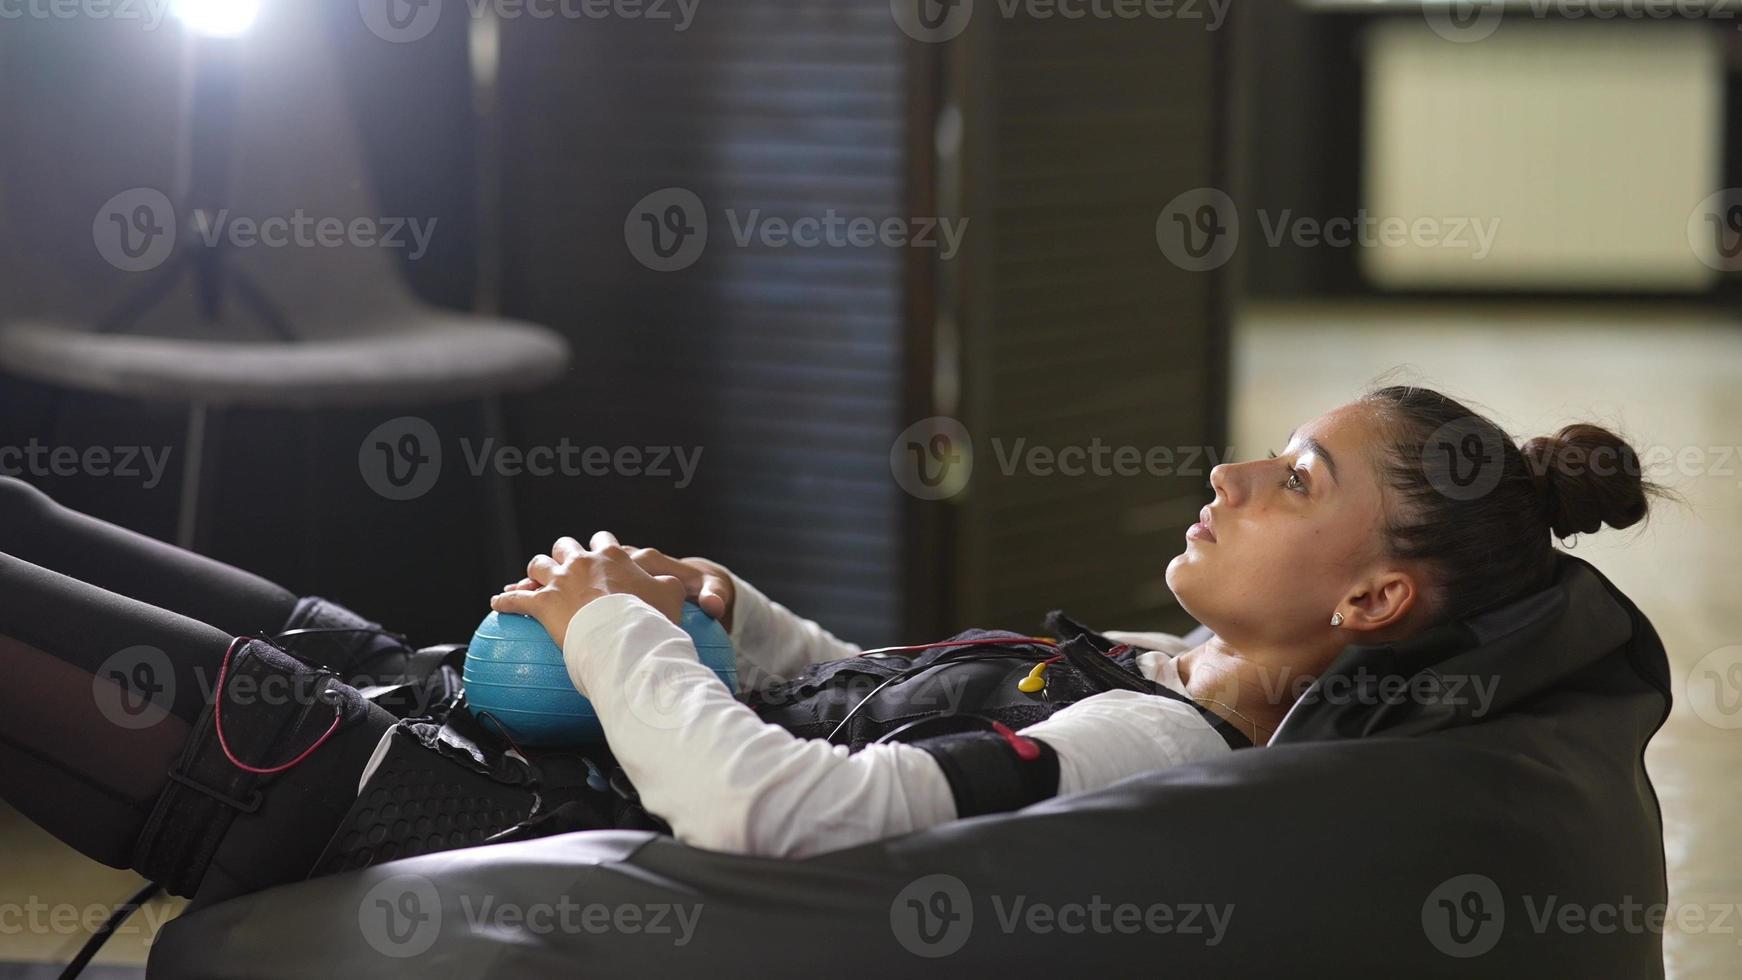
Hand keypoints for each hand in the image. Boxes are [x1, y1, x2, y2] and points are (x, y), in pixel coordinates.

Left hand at [503, 533, 736, 631]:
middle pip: (566, 548)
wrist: (628, 632)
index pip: (605, 541)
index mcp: (615, 556)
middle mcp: (584, 562)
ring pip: (538, 567)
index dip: (601, 546)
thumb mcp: (675, 596)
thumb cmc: (653, 617)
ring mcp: (561, 581)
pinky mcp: (543, 604)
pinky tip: (498, 604)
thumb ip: (678, 591)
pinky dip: (507, 601)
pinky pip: (517, 601)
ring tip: (528, 581)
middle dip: (563, 554)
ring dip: (534, 573)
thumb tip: (708, 600)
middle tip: (562, 565)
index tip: (599, 551)